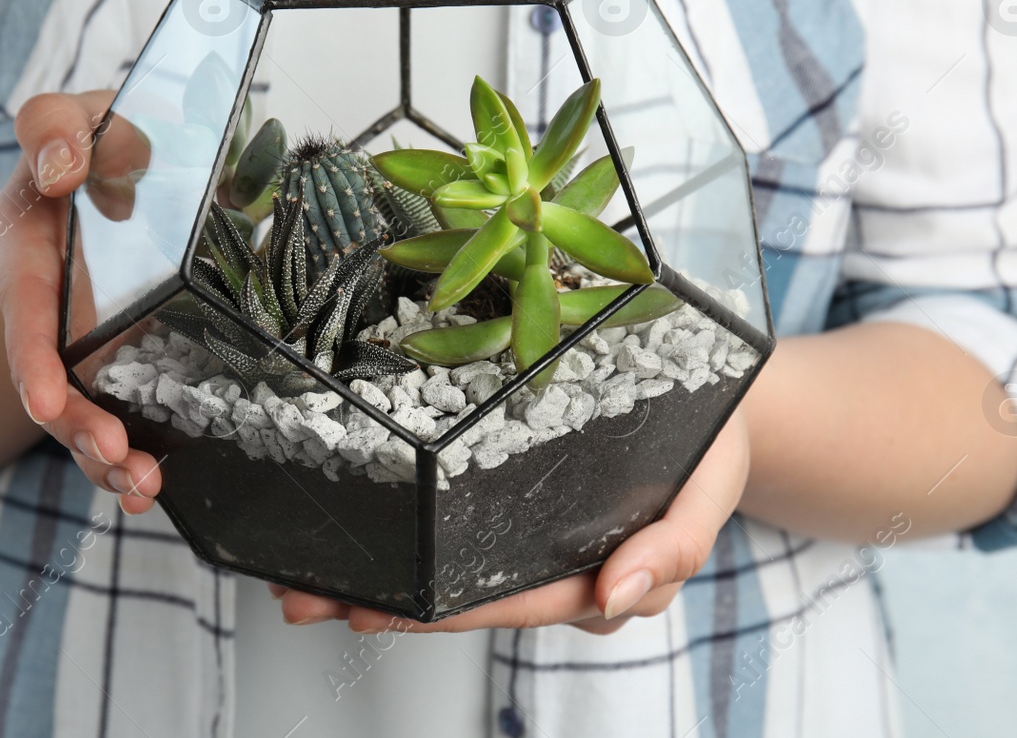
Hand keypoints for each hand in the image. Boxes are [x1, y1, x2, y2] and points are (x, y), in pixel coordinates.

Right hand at [0, 91, 161, 513]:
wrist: (124, 154)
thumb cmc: (93, 135)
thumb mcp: (70, 114)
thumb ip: (52, 126)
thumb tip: (60, 170)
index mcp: (30, 254)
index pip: (25, 313)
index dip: (33, 360)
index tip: (42, 404)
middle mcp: (53, 311)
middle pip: (52, 384)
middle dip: (77, 429)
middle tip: (117, 459)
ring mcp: (90, 341)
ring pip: (87, 411)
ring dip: (108, 458)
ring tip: (143, 490)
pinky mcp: (131, 357)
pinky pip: (129, 409)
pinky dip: (141, 447)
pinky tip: (161, 481)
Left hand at [275, 410, 751, 633]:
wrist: (713, 404)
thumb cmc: (711, 450)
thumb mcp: (708, 492)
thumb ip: (673, 547)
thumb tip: (619, 594)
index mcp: (595, 577)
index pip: (507, 601)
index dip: (438, 612)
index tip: (371, 609)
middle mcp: (553, 566)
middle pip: (461, 594)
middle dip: (381, 599)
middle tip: (305, 594)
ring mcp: (531, 535)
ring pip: (449, 565)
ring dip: (377, 568)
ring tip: (303, 571)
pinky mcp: (516, 496)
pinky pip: (457, 523)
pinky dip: (404, 526)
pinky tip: (356, 520)